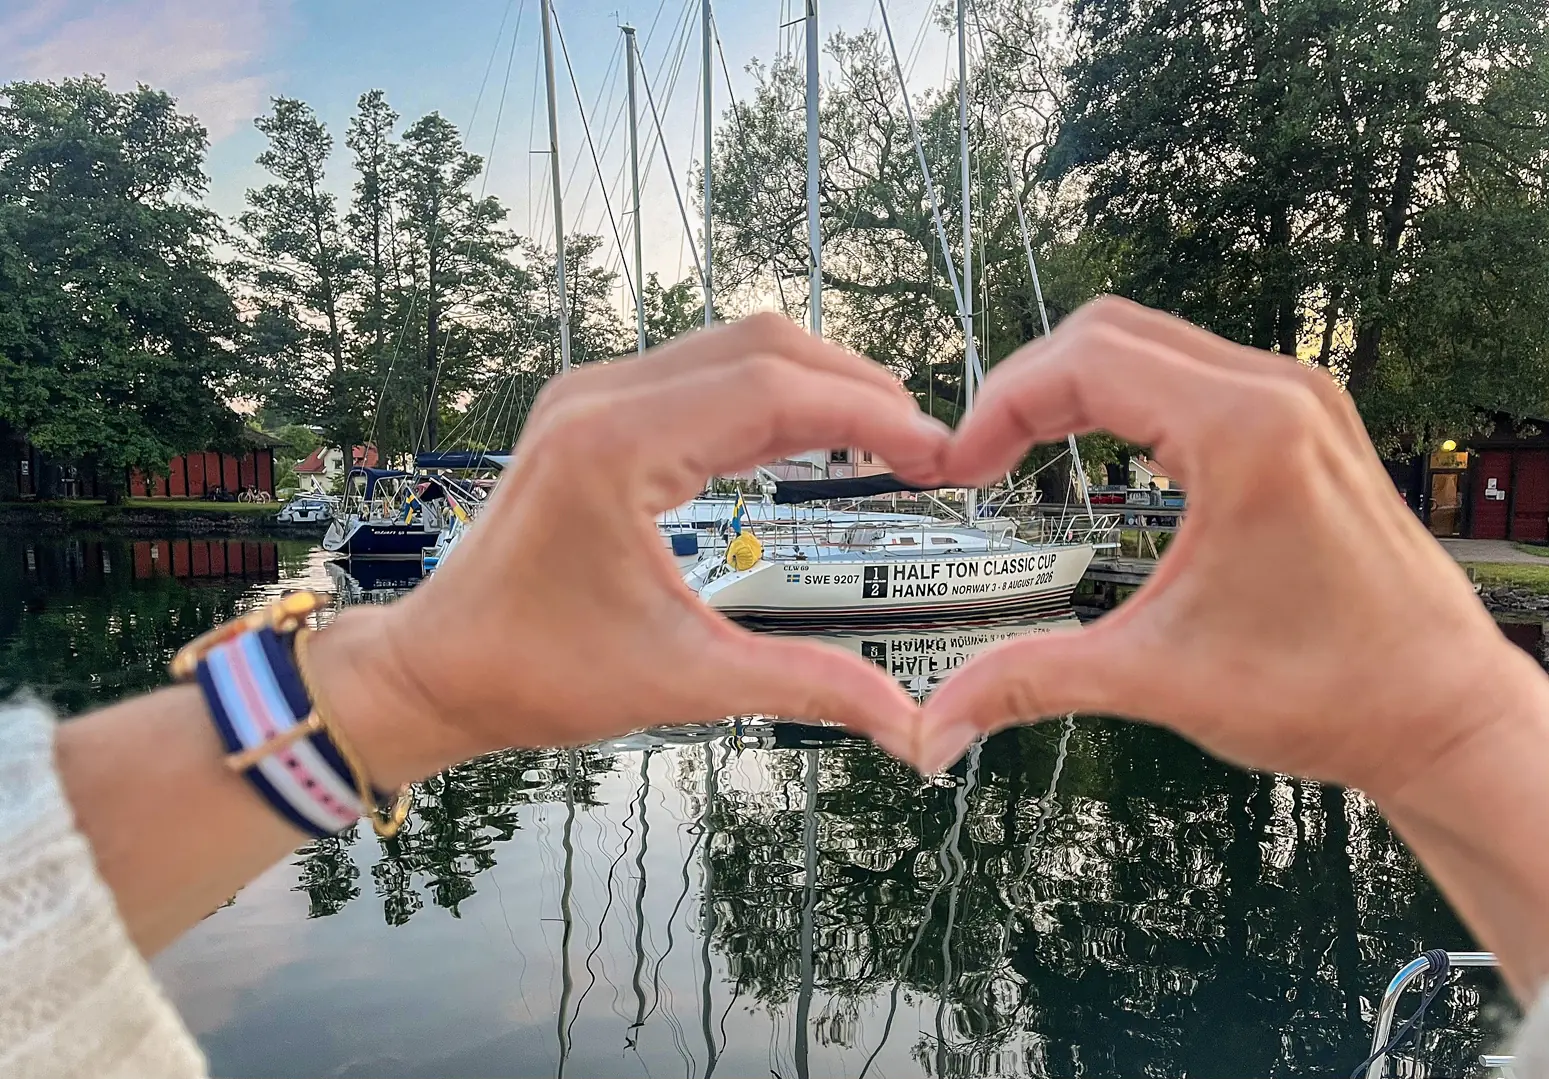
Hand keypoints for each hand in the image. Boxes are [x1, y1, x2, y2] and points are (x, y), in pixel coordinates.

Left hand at [314, 313, 953, 786]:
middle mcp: (601, 398)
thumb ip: (808, 686)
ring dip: (816, 384)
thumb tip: (912, 727)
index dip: (872, 417)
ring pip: (734, 347)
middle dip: (857, 388)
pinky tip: (811, 439)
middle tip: (926, 447)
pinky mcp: (591, 408)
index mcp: (616, 449)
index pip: (775, 393)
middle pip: (763, 347)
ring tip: (885, 440)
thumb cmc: (536, 675)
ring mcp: (592, 394)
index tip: (941, 455)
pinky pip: (701, 372)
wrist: (437, 667)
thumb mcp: (684, 681)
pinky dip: (769, 395)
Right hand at [923, 297, 1548, 797]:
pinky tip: (1101, 449)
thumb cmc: (1330, 692)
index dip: (999, 407)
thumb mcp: (1154, 678)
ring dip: (1076, 385)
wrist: (1441, 715)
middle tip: (981, 457)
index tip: (960, 468)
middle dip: (1027, 387)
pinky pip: (1195, 368)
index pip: (1083, 362)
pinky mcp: (1309, 423)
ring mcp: (1300, 400)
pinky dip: (1128, 393)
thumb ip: (1028, 681)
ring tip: (1024, 449)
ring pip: (1152, 341)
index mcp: (1242, 432)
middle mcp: (1277, 393)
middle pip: (1108, 332)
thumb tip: (933, 725)